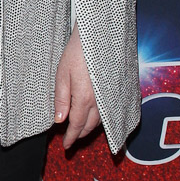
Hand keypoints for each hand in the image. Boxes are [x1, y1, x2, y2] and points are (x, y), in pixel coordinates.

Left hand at [54, 25, 101, 149]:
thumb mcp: (62, 74)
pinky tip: (97, 115)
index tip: (65, 146)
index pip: (77, 125)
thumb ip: (61, 99)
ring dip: (92, 127)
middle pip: (91, 125)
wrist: (99, 34)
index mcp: (84, 98)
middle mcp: (101, 100)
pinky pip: (111, 110)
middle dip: (80, 134)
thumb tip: (60, 120)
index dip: (71, 137)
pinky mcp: (119, 89)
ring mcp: (111, 95)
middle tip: (71, 139)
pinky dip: (103, 117)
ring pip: (102, 120)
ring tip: (82, 128)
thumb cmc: (78, 51)